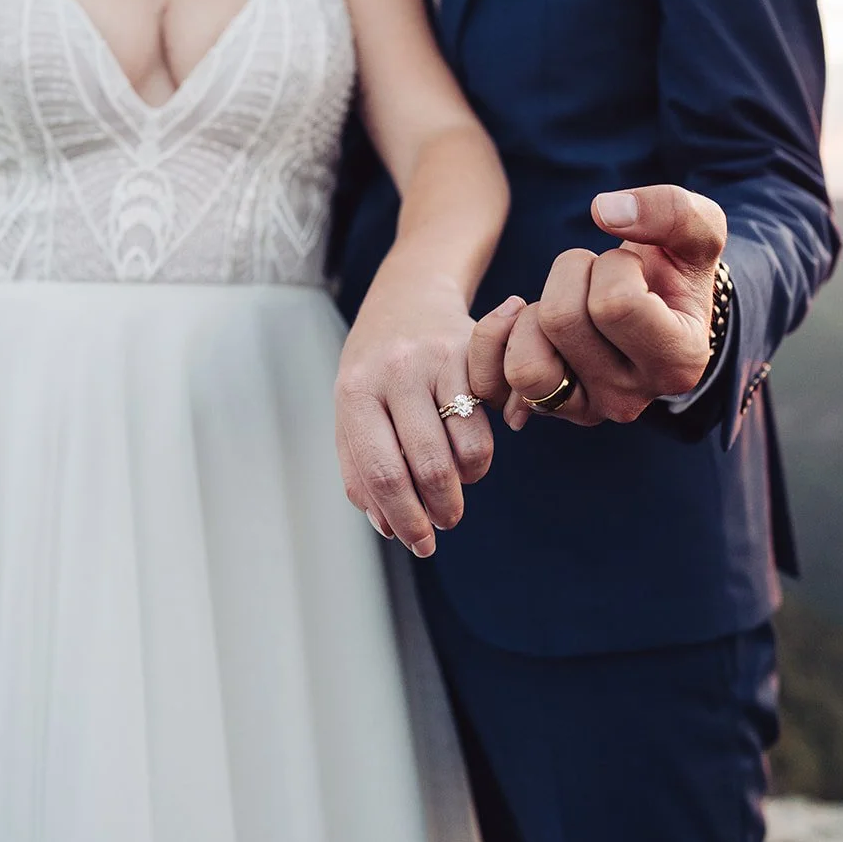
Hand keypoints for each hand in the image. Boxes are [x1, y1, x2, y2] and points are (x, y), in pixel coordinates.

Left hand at [335, 274, 493, 556]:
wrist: (407, 297)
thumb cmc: (376, 367)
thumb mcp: (353, 410)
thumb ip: (360, 467)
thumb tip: (387, 526)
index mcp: (355, 392)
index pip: (380, 471)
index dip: (404, 518)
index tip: (419, 543)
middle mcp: (394, 372)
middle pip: (427, 466)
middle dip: (440, 511)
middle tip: (445, 524)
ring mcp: (435, 359)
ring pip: (465, 449)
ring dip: (466, 485)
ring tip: (458, 486)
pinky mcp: (473, 351)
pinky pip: (489, 421)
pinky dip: (483, 452)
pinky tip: (470, 453)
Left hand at [469, 185, 726, 429]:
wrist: (653, 302)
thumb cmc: (674, 266)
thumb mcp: (696, 228)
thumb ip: (671, 210)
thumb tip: (603, 210)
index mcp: (677, 363)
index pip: (615, 304)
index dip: (614, 265)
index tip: (633, 268)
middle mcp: (630, 399)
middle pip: (560, 321)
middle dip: (571, 275)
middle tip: (596, 279)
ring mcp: (584, 411)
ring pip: (525, 364)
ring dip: (534, 313)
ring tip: (565, 303)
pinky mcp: (542, 409)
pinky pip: (491, 382)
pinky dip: (495, 338)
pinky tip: (522, 318)